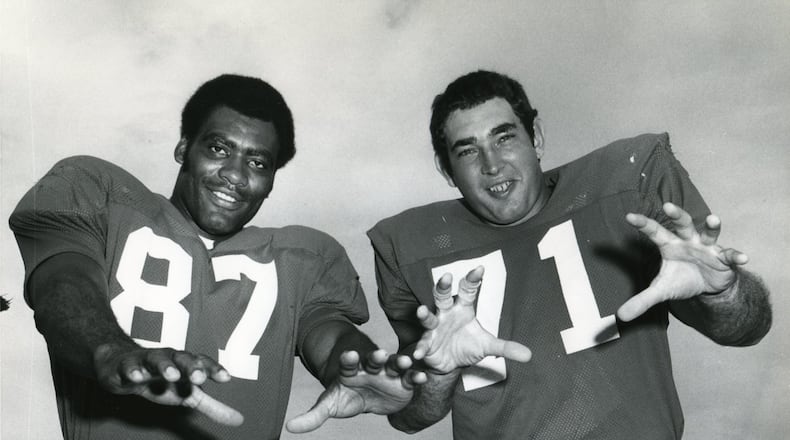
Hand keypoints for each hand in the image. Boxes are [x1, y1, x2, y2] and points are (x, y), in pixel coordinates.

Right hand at [93, 343, 242, 425]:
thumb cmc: (161, 381)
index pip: (202, 363)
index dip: (214, 369)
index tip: (226, 378)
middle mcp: (169, 358)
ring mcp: (146, 360)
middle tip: (199, 378)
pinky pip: (129, 367)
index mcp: (185, 364)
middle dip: (191, 366)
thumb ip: (213, 407)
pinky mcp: (126, 366)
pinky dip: (133, 371)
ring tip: (172, 376)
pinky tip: (137, 377)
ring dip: (165, 367)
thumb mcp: (188, 395)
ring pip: (157, 359)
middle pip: (182, 358)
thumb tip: (239, 420)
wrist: (123, 367)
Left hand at [285, 349, 426, 432]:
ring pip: (394, 364)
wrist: (368, 393)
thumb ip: (313, 416)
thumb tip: (289, 427)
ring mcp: (388, 371)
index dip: (348, 360)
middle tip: (379, 353)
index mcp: (352, 370)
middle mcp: (371, 367)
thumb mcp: (330, 404)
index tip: (349, 356)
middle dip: (376, 357)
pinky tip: (422, 377)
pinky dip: (416, 376)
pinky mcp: (403, 380)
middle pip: (373, 360)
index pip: (348, 364)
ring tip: (406, 360)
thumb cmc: (347, 395)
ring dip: (400, 361)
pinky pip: (411, 376)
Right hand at [413, 266, 530, 373]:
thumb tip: (529, 355)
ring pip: (428, 317)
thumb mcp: (487, 346)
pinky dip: (419, 348)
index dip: (472, 279)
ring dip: (424, 314)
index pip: (468, 290)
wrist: (449, 364)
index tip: (480, 268)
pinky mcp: (426, 343)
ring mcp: (434, 328)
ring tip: (420, 311)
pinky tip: (419, 353)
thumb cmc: (466, 346)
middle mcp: (446, 314)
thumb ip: (506, 347)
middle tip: (446, 277)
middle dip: (443, 286)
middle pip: (442, 296)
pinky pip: (422, 344)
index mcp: (462, 309)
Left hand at [617, 202, 747, 321]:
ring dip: (712, 226)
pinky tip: (743, 258)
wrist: (707, 287)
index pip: (654, 232)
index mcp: (669, 245)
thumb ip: (641, 301)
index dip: (643, 224)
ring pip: (709, 233)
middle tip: (668, 206)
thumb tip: (621, 316)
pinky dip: (736, 256)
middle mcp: (688, 241)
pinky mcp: (723, 259)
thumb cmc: (681, 280)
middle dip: (677, 215)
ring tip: (713, 219)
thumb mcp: (661, 290)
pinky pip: (730, 255)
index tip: (629, 216)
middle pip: (682, 224)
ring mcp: (707, 248)